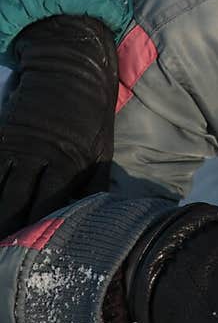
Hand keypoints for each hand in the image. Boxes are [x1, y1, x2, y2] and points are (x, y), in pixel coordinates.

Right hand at [0, 15, 116, 236]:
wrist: (72, 65)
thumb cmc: (92, 110)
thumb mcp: (102, 145)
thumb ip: (96, 183)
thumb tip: (94, 216)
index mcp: (67, 162)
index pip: (49, 209)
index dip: (37, 236)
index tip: (29, 257)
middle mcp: (37, 157)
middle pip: (14, 207)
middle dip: (7, 234)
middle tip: (5, 257)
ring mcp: (15, 146)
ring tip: (0, 240)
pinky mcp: (2, 136)